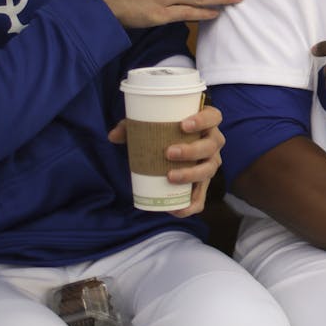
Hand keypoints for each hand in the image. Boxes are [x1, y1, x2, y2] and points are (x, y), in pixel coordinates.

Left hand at [107, 105, 222, 216]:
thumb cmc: (165, 131)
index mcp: (207, 122)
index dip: (202, 120)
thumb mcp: (150, 125)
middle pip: (211, 146)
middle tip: (168, 152)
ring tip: (169, 177)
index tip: (183, 125)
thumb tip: (113, 136)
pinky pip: (202, 196)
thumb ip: (131, 127)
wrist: (174, 146)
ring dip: (191, 174)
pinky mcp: (203, 183)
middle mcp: (213, 142)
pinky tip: (176, 209)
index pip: (213, 117)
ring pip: (208, 170)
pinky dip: (192, 204)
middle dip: (192, 150)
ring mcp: (210, 163)